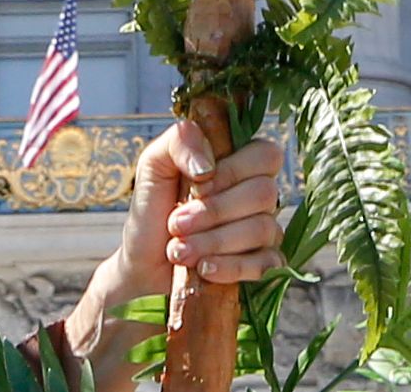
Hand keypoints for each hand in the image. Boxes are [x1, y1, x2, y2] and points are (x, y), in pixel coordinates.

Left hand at [65, 121, 287, 379]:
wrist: (143, 257)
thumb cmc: (153, 204)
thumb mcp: (155, 162)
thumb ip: (180, 142)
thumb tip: (207, 167)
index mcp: (241, 161)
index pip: (266, 155)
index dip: (234, 171)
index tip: (197, 185)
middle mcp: (259, 194)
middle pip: (264, 194)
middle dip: (215, 212)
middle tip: (177, 224)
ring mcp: (265, 230)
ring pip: (262, 229)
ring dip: (215, 242)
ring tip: (179, 250)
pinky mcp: (263, 265)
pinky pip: (267, 264)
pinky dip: (232, 267)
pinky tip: (204, 268)